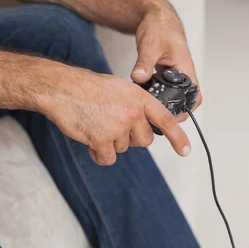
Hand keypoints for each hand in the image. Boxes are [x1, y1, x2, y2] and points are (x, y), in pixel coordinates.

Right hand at [39, 66, 190, 165]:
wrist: (62, 89)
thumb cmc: (87, 88)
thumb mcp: (120, 89)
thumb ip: (135, 106)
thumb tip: (142, 125)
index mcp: (139, 98)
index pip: (165, 120)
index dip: (178, 137)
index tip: (186, 151)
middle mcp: (132, 113)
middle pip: (144, 141)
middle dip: (130, 139)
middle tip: (112, 126)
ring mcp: (118, 127)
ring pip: (123, 148)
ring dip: (110, 143)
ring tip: (96, 125)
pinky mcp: (102, 139)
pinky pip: (108, 158)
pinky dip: (99, 155)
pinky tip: (91, 141)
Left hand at [131, 4, 201, 118]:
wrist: (156, 19)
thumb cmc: (158, 27)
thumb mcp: (149, 44)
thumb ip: (144, 63)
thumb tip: (138, 78)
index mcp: (186, 69)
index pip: (193, 98)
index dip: (184, 111)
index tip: (170, 119)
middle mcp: (184, 75)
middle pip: (184, 103)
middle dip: (172, 113)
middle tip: (154, 120)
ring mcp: (176, 78)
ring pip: (175, 100)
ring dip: (164, 107)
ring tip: (148, 114)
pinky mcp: (167, 78)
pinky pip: (165, 93)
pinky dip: (157, 98)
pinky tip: (145, 101)